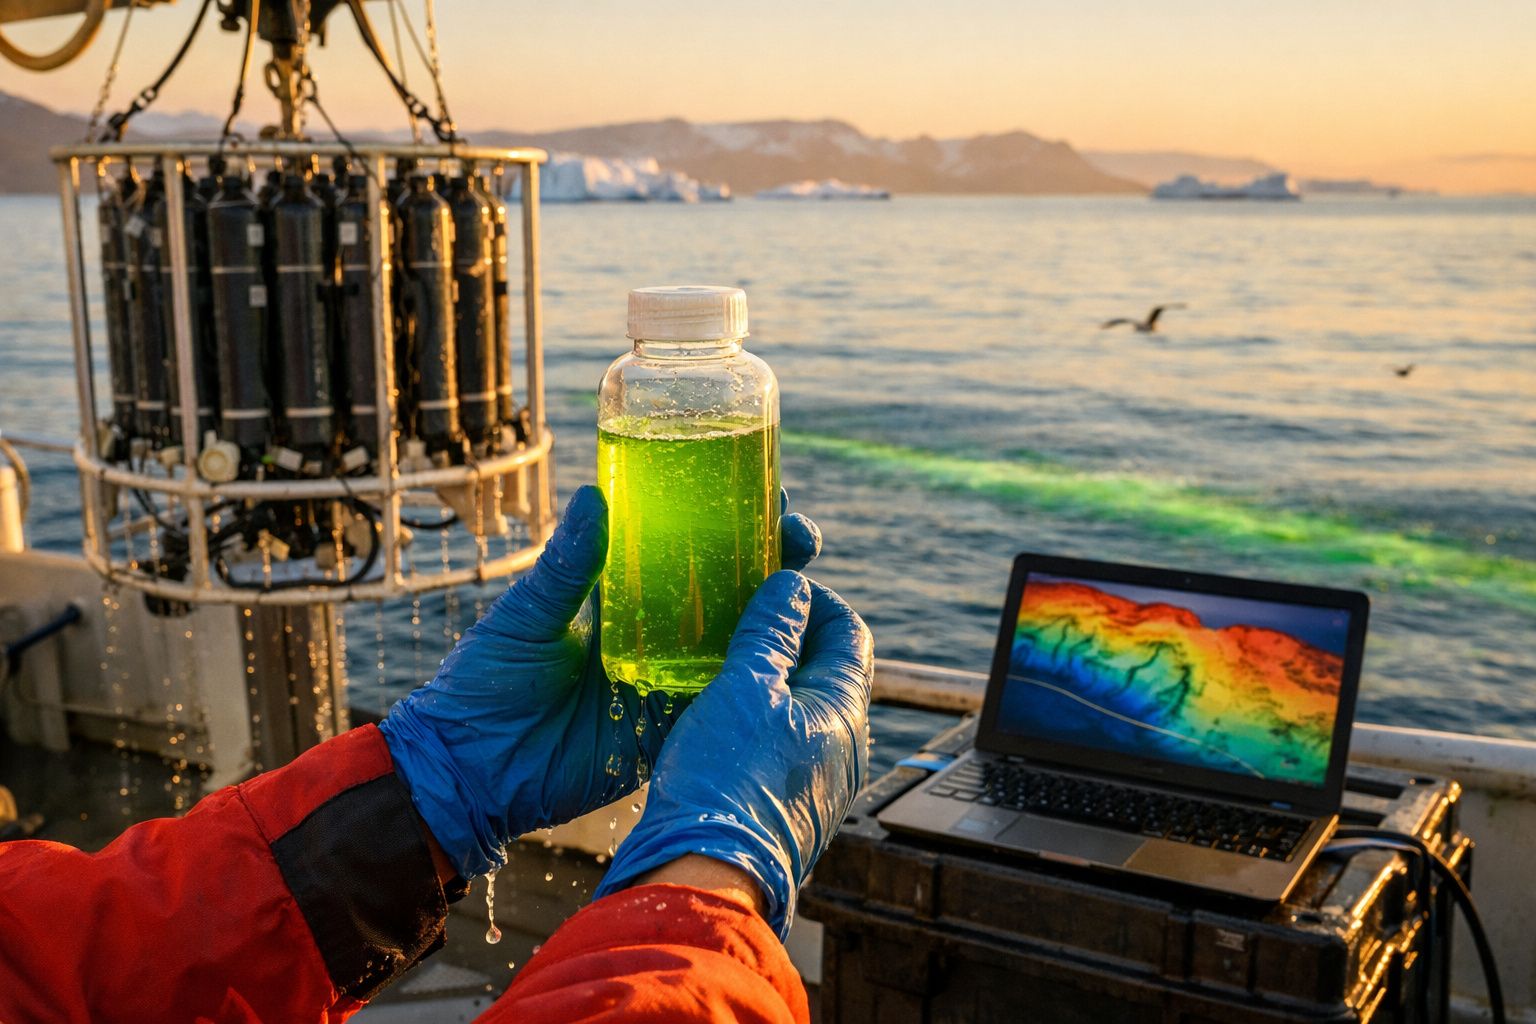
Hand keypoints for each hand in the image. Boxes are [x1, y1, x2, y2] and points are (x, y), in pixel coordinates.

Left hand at [379, 485, 821, 879]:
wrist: (469, 776)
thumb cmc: (482, 687)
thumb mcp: (527, 619)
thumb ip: (566, 569)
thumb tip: (595, 495)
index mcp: (619, 597)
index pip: (685, 548)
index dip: (729, 521)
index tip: (766, 490)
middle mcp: (652, 634)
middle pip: (728, 589)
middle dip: (772, 560)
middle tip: (800, 535)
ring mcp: (666, 681)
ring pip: (737, 642)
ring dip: (778, 615)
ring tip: (811, 585)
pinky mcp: (669, 729)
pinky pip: (723, 702)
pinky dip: (758, 682)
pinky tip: (793, 658)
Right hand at [592, 570, 872, 937]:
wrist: (706, 879)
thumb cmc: (728, 781)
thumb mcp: (744, 687)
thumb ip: (770, 632)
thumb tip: (792, 586)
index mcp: (845, 710)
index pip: (850, 632)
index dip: (814, 600)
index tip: (773, 587)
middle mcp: (844, 748)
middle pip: (827, 669)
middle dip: (786, 638)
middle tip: (738, 620)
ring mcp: (819, 782)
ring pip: (800, 710)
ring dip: (766, 679)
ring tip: (718, 662)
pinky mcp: (788, 808)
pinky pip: (782, 746)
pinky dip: (757, 719)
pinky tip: (715, 715)